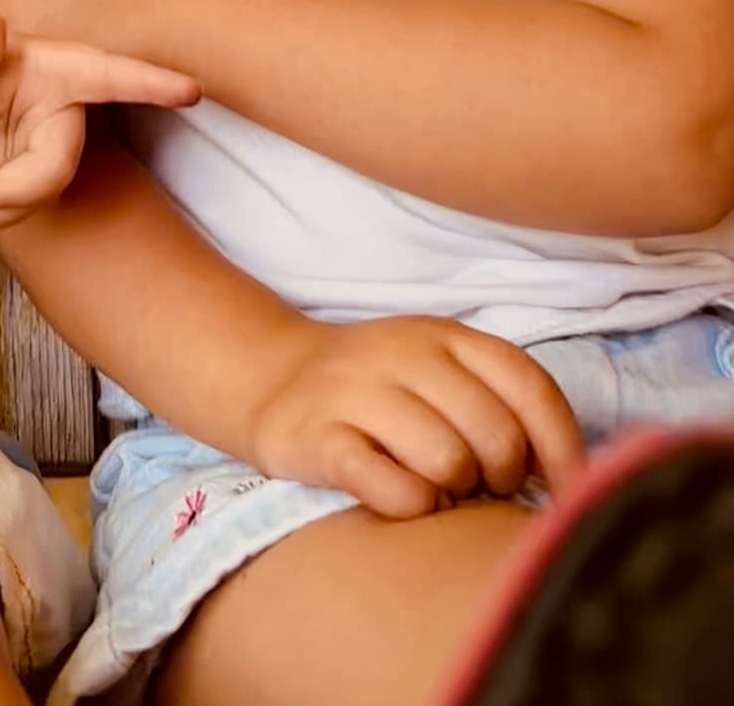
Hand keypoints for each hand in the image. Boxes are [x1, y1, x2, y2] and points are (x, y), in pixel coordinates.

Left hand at [0, 10, 198, 235]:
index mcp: (55, 70)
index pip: (108, 75)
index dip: (150, 82)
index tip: (192, 88)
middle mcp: (62, 111)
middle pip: (58, 167)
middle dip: (9, 192)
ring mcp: (52, 149)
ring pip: (38, 198)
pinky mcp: (35, 181)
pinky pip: (20, 213)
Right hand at [240, 317, 584, 519]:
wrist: (270, 376)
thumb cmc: (380, 390)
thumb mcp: (441, 371)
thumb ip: (501, 405)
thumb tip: (569, 483)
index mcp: (446, 335)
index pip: (530, 388)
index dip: (562, 450)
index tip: (569, 495)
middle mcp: (403, 352)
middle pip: (495, 437)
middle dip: (498, 479)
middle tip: (475, 484)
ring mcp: (357, 391)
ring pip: (448, 463)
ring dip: (451, 494)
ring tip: (431, 486)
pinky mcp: (318, 437)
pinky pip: (393, 490)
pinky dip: (409, 505)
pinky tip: (396, 495)